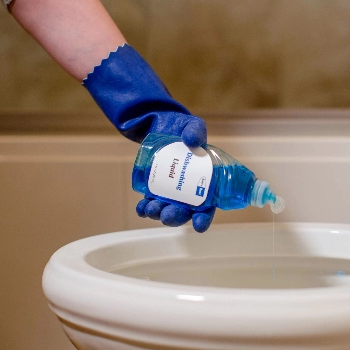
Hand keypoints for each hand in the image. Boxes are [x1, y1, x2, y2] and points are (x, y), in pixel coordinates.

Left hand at [83, 45, 215, 231]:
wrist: (159, 124)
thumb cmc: (183, 128)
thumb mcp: (192, 125)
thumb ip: (195, 130)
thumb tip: (192, 140)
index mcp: (204, 182)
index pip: (207, 206)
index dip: (204, 218)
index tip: (199, 225)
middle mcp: (187, 192)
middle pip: (184, 213)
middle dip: (176, 218)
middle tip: (169, 215)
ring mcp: (169, 192)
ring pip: (165, 210)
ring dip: (159, 214)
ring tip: (152, 209)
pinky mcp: (152, 188)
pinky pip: (149, 203)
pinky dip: (145, 209)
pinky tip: (142, 208)